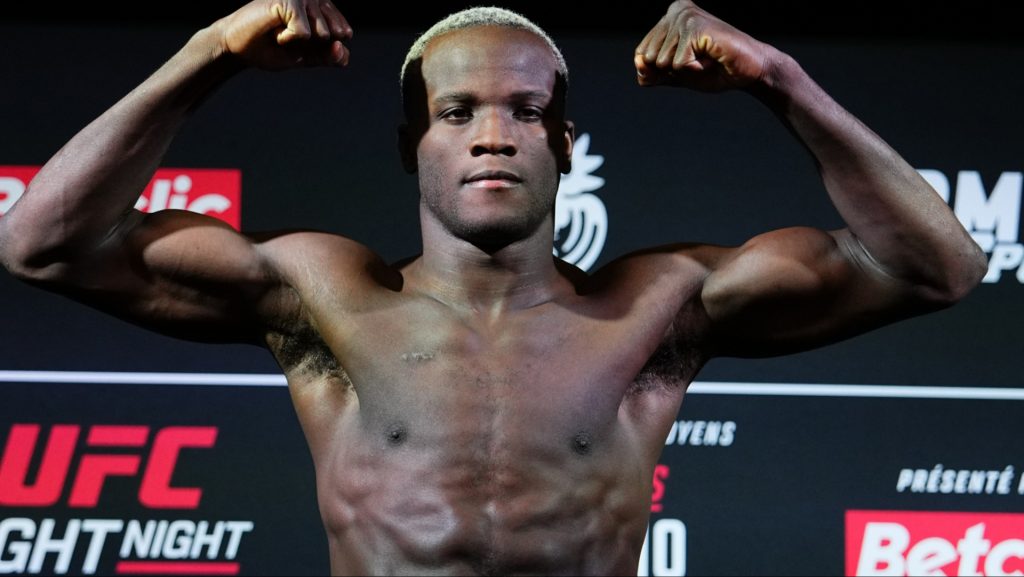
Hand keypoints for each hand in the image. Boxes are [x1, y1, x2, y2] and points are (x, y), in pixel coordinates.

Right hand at [215, 0, 352, 69]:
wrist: (238, 49)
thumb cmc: (271, 50)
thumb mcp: (308, 57)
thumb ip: (330, 56)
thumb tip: (342, 46)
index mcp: (322, 8)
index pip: (345, 34)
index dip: (324, 48)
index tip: (301, 41)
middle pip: (336, 35)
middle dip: (313, 45)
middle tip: (289, 36)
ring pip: (322, 34)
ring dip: (299, 43)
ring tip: (280, 31)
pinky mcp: (289, 0)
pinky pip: (304, 33)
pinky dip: (287, 39)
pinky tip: (274, 30)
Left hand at [634, 0, 772, 91]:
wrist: (750, 71)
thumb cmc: (715, 70)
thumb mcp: (677, 75)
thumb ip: (652, 73)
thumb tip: (639, 67)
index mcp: (669, 17)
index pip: (641, 53)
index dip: (661, 70)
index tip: (689, 61)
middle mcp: (676, 10)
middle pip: (648, 58)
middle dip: (673, 70)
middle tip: (699, 61)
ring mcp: (686, 17)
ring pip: (662, 62)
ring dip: (687, 71)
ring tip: (707, 59)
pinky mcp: (696, 28)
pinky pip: (679, 65)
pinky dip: (696, 71)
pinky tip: (712, 59)